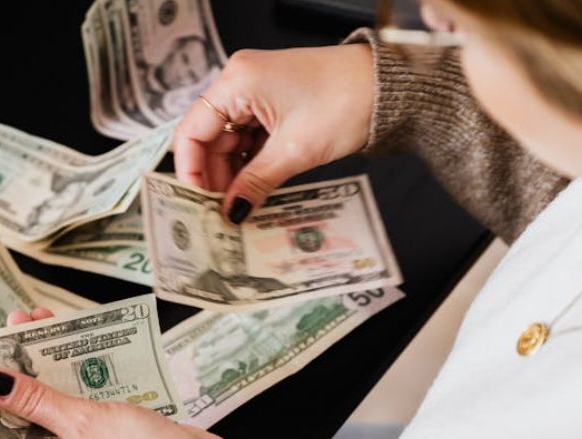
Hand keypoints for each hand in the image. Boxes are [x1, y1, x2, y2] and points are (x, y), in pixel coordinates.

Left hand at [0, 308, 267, 438]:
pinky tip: (72, 348)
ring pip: (56, 406)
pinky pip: (82, 407)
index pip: (4, 428)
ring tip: (44, 325)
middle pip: (28, 414)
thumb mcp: (85, 424)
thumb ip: (38, 400)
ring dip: (52, 368)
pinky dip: (78, 380)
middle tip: (20, 326)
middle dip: (25, 369)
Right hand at [174, 44, 375, 221]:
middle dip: (216, 177)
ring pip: (230, 141)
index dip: (191, 171)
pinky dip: (252, 163)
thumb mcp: (295, 151)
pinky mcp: (274, 101)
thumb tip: (230, 213)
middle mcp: (240, 81)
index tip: (198, 203)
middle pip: (209, 138)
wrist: (391, 86)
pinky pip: (251, 137)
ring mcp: (257, 90)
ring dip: (236, 174)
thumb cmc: (347, 101)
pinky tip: (257, 188)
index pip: (191, 132)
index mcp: (237, 82)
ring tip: (242, 206)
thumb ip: (255, 183)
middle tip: (223, 213)